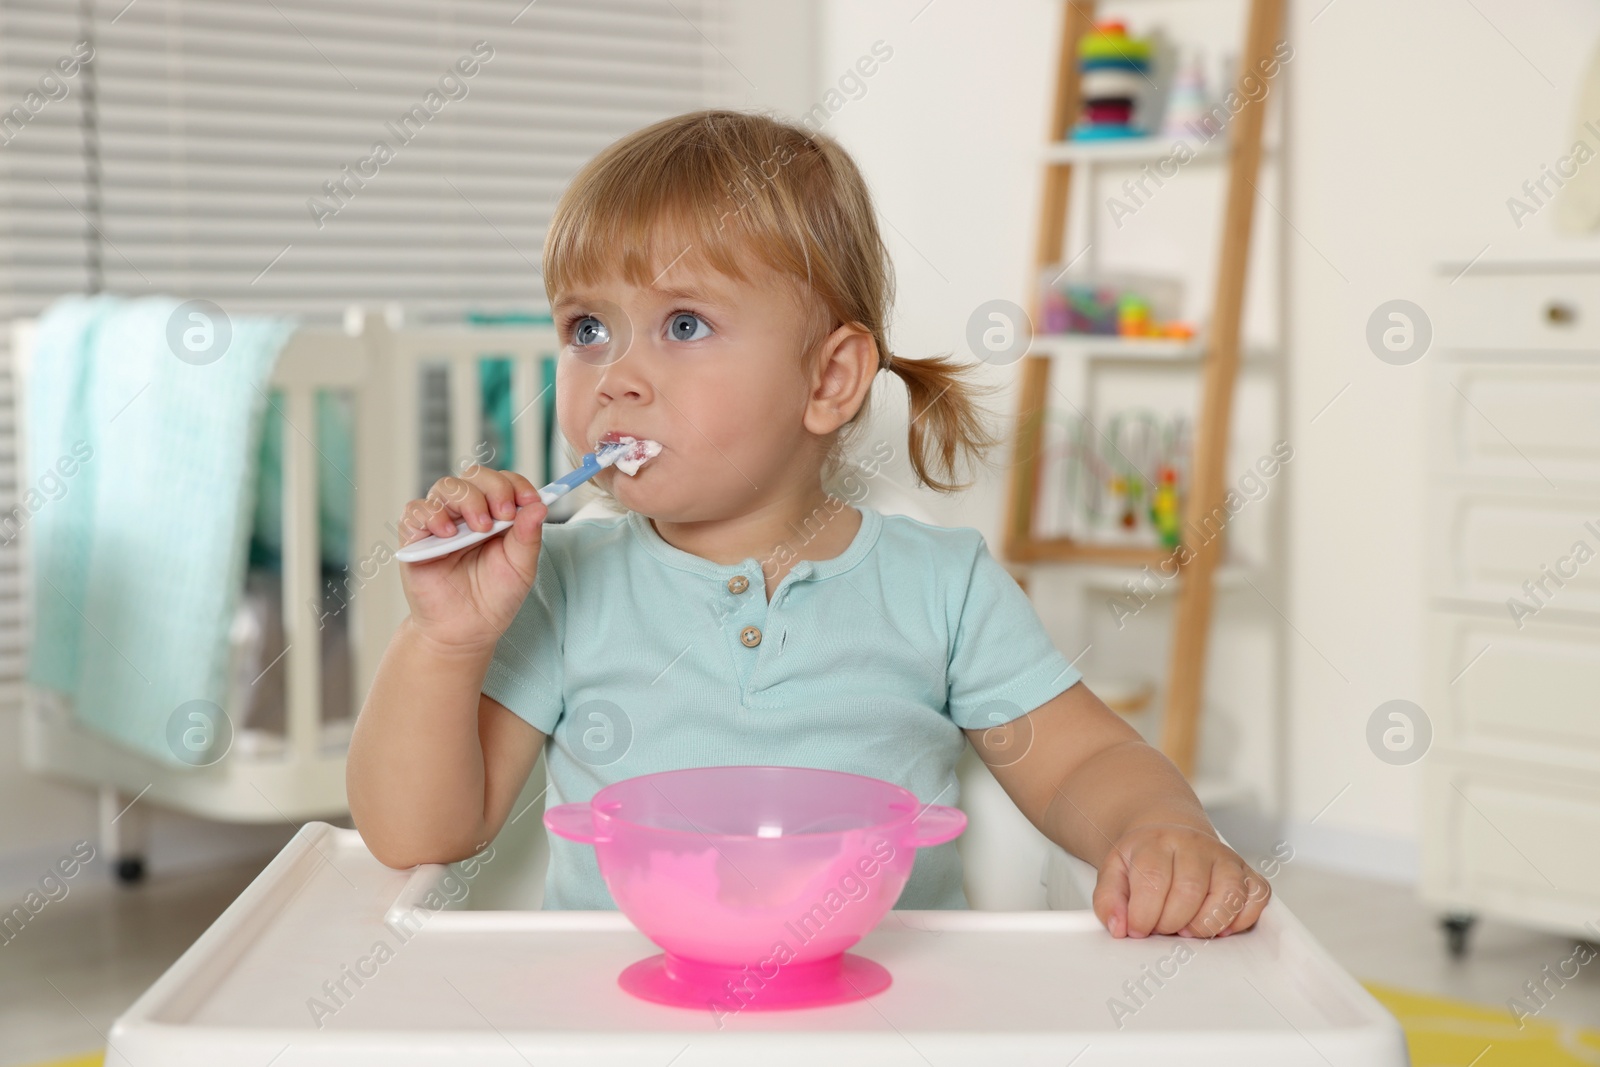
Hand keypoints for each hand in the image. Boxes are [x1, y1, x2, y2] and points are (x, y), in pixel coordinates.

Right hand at [397, 465, 546, 652]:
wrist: (465, 630)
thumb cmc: (494, 598)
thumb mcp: (521, 568)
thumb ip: (529, 537)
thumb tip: (539, 506)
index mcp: (495, 515)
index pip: (504, 481)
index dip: (517, 485)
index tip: (530, 501)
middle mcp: (467, 513)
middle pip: (475, 476)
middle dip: (495, 489)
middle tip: (504, 515)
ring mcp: (440, 522)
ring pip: (446, 486)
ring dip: (467, 500)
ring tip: (479, 529)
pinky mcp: (415, 536)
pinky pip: (416, 510)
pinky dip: (433, 515)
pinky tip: (448, 535)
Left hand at [1091, 823, 1269, 938]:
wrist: (1167, 832)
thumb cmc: (1143, 858)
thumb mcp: (1114, 871)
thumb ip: (1108, 898)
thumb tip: (1118, 926)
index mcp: (1157, 843)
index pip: (1154, 880)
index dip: (1144, 914)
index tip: (1137, 929)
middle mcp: (1195, 846)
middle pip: (1190, 890)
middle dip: (1172, 923)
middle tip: (1162, 928)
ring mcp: (1225, 858)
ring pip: (1229, 894)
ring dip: (1206, 924)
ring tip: (1188, 928)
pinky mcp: (1247, 872)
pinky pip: (1258, 897)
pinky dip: (1241, 919)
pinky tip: (1218, 924)